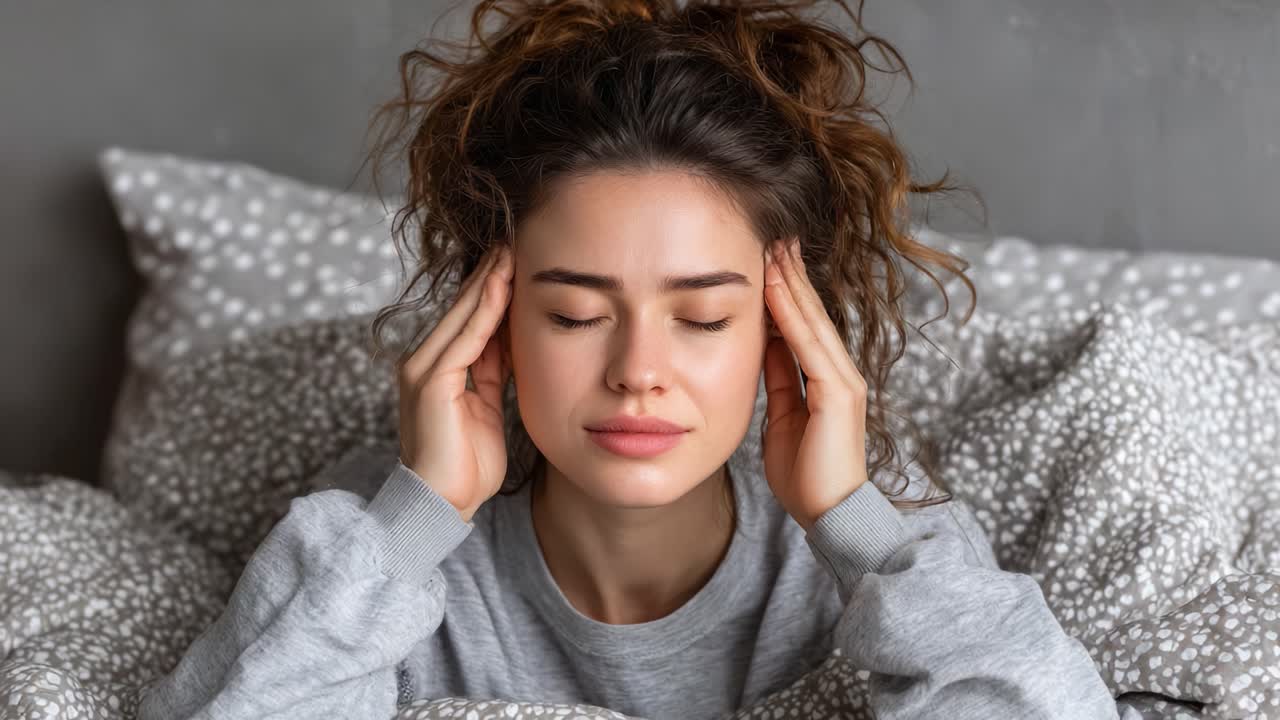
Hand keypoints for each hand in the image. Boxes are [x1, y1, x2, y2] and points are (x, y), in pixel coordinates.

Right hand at [396, 245, 514, 522]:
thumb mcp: (486, 407)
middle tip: (515, 240)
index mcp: (436, 369)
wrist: (443, 504)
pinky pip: (467, 338)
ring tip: (511, 251)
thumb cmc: (466, 465)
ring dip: (489, 282)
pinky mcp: (431, 381)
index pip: (468, 319)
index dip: (491, 289)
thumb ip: (493, 372)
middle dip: (490, 275)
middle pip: (463, 309)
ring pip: (464, 316)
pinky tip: (505, 286)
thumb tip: (511, 338)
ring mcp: (423, 369)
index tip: (516, 260)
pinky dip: (486, 311)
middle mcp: (423, 362)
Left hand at [761, 237, 869, 531]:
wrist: (830, 514)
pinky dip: (791, 314)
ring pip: (812, 322)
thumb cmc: (806, 476)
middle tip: (774, 237)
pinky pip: (809, 345)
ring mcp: (844, 381)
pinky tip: (775, 288)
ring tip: (774, 249)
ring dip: (791, 284)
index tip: (768, 260)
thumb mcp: (783, 418)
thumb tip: (765, 346)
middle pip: (812, 315)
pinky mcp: (839, 393)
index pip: (804, 326)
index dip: (787, 293)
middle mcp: (841, 374)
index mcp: (826, 381)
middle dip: (791, 276)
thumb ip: (780, 382)